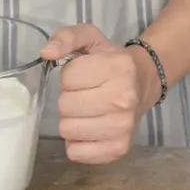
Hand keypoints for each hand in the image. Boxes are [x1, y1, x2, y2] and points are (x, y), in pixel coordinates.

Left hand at [40, 24, 160, 164]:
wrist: (143, 82)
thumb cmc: (111, 59)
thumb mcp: (90, 38)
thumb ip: (66, 37)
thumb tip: (46, 52)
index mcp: (117, 67)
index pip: (68, 78)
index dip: (69, 75)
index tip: (83, 74)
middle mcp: (123, 99)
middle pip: (65, 106)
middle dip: (69, 97)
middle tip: (84, 92)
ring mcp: (122, 128)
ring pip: (68, 130)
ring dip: (71, 119)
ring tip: (86, 109)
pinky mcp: (119, 149)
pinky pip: (76, 152)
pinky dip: (76, 141)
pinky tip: (88, 127)